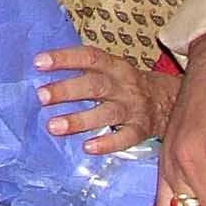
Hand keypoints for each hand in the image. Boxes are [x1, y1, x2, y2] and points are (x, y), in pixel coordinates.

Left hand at [34, 46, 178, 153]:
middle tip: (41, 96)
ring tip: (53, 126)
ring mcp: (133, 108)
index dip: (64, 58)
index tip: (38, 62)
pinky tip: (88, 147)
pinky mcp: (140, 130)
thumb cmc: (124, 84)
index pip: (88, 57)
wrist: (167, 100)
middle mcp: (123, 85)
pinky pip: (125, 138)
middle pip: (95, 86)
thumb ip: (83, 71)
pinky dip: (108, 144)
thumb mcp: (110, 69)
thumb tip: (41, 72)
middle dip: (67, 90)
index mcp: (113, 66)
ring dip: (79, 120)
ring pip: (107, 113)